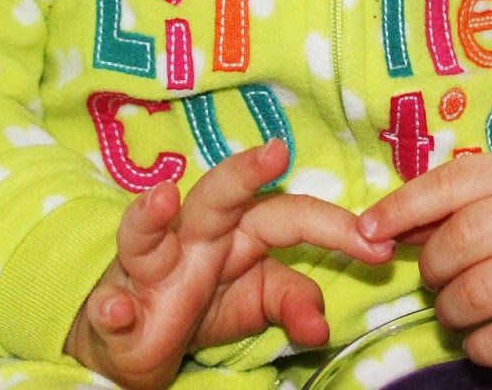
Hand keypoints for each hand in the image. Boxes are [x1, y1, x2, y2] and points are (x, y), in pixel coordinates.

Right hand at [66, 139, 395, 389]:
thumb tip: (323, 325)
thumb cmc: (201, 301)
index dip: (334, 226)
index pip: (289, 215)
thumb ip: (293, 301)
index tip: (381, 245)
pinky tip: (117, 307)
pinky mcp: (114, 311)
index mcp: (237, 230)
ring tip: (163, 199)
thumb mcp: (256, 299)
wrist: (133, 337)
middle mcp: (192, 236)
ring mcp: (148, 269)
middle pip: (217, 195)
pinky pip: (110, 307)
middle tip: (275, 153)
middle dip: (242, 173)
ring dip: (149, 216)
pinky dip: (111, 307)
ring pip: (145, 235)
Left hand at [356, 146, 491, 366]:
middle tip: (439, 278)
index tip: (368, 231)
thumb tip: (387, 226)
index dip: (401, 208)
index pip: (452, 184)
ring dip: (451, 310)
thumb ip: (460, 197)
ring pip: (478, 295)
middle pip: (460, 243)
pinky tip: (483, 335)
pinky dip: (479, 345)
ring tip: (458, 308)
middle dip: (433, 269)